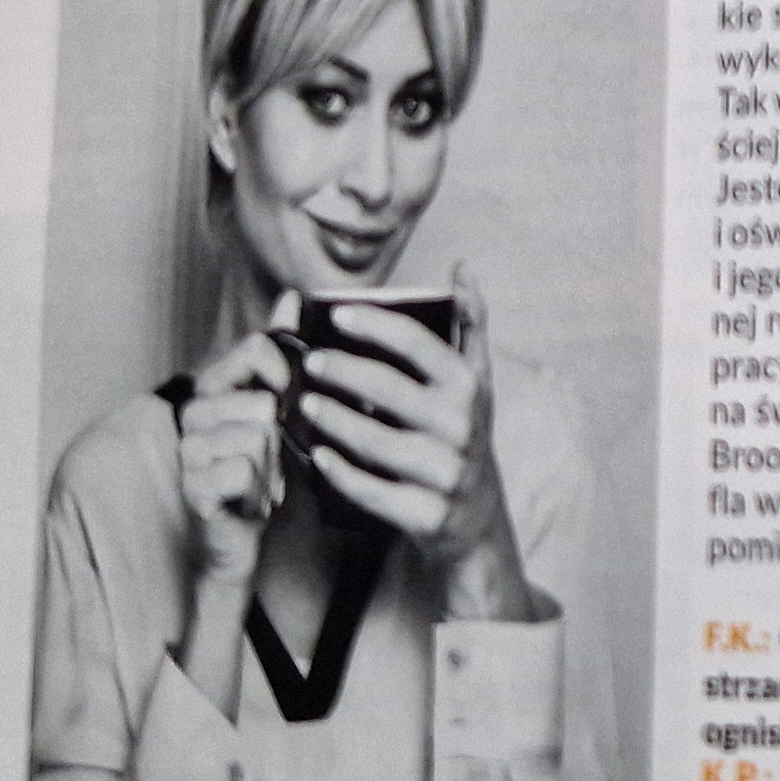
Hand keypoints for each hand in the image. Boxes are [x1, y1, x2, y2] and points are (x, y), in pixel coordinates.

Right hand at [173, 324, 292, 588]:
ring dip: (273, 468)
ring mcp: (188, 450)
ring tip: (260, 483)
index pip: (255, 347)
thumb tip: (293, 294)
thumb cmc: (263, 470)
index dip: (285, 369)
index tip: (288, 395)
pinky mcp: (192, 486)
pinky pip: (246, 469)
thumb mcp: (279, 407)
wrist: (243, 537)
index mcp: (214, 387)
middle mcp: (193, 413)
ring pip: (258, 436)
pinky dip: (259, 490)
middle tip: (268, 462)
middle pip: (263, 401)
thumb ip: (280, 352)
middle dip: (281, 438)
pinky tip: (248, 502)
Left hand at [291, 268, 532, 621]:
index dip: (375, 325)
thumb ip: (470, 322)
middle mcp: (462, 427)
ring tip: (303, 403)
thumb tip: (461, 264)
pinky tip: (316, 455)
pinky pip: (373, 492)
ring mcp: (445, 473)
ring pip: (376, 442)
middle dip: (342, 371)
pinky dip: (341, 474)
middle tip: (308, 361)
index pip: (418, 344)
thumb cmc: (463, 432)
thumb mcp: (476, 379)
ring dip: (333, 420)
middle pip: (389, 389)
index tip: (337, 312)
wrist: (476, 516)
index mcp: (470, 387)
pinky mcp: (426, 514)